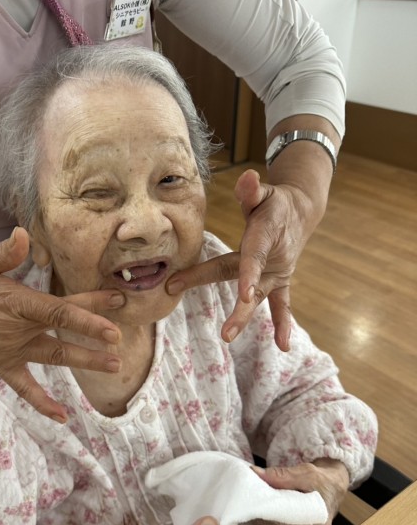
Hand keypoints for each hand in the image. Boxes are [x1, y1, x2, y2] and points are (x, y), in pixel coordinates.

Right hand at [0, 228, 124, 420]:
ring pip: (54, 357)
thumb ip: (2, 253)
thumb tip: (23, 236)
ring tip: (114, 365)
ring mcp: (9, 350)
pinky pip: (24, 387)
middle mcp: (16, 329)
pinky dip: (42, 402)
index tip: (113, 323)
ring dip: (84, 360)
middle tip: (122, 339)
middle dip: (95, 334)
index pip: (58, 311)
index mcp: (14, 302)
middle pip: (63, 332)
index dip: (87, 317)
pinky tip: (62, 416)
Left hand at [167, 169, 322, 351]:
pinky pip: (281, 305)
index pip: (253, 258)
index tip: (244, 294)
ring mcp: (277, 274)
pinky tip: (283, 346)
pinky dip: (283, 325)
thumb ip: (251, 191)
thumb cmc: (272, 202)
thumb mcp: (263, 193)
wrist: (300, 211)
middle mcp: (273, 260)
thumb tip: (246, 178)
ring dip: (244, 318)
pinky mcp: (279, 282)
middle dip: (237, 306)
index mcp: (264, 238)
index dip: (249, 275)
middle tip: (225, 331)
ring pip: (260, 299)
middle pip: (247, 282)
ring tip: (228, 337)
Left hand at [253, 459, 349, 524]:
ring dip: (261, 509)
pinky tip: (264, 501)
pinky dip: (265, 512)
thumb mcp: (307, 472)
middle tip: (251, 488)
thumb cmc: (324, 480)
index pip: (282, 520)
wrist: (332, 486)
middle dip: (261, 506)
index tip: (253, 491)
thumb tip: (256, 474)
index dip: (264, 505)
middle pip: (274, 524)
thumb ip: (282, 475)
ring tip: (257, 493)